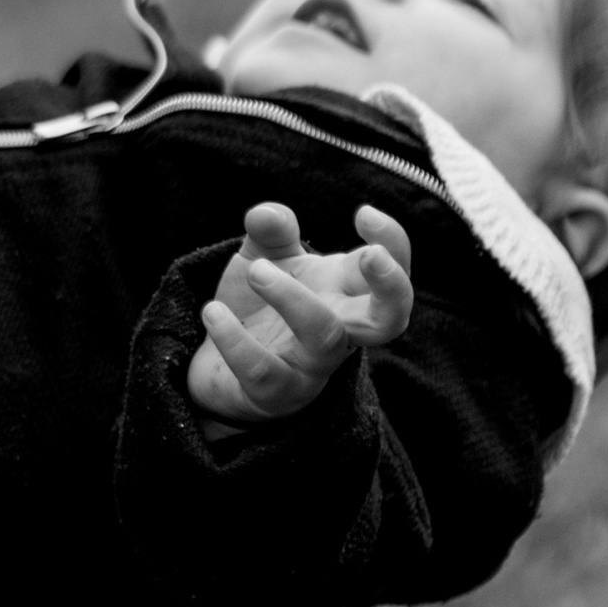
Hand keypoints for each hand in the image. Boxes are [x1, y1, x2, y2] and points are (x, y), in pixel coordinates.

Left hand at [186, 200, 412, 425]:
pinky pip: (264, 370)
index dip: (394, 241)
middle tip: (369, 253)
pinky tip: (213, 312)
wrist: (216, 367)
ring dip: (292, 298)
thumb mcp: (262, 257)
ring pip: (325, 336)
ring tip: (255, 271)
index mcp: (343, 291)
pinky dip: (236, 339)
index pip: (393, 270)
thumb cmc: (256, 307)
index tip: (363, 213)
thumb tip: (266, 214)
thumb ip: (270, 231)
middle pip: (390, 319)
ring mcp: (310, 365)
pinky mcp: (274, 392)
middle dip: (391, 286)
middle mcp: (338, 330)